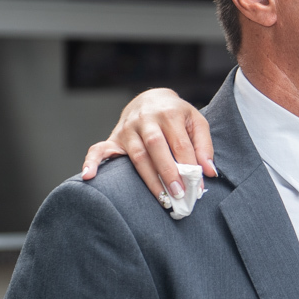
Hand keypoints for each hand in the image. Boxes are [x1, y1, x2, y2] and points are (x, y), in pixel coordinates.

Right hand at [81, 88, 215, 204]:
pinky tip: (89, 176)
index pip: (181, 144)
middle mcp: (146, 120)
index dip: (190, 166)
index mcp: (169, 114)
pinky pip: (98, 149)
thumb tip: (209, 172)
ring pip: (137, 155)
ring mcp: (128, 128)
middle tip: (179, 194)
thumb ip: (204, 146)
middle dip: (168, 173)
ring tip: (162, 199)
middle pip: (157, 148)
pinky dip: (92, 162)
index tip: (198, 187)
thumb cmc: (177, 115)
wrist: (151, 99)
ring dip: (148, 179)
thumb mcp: (196, 122)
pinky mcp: (114, 137)